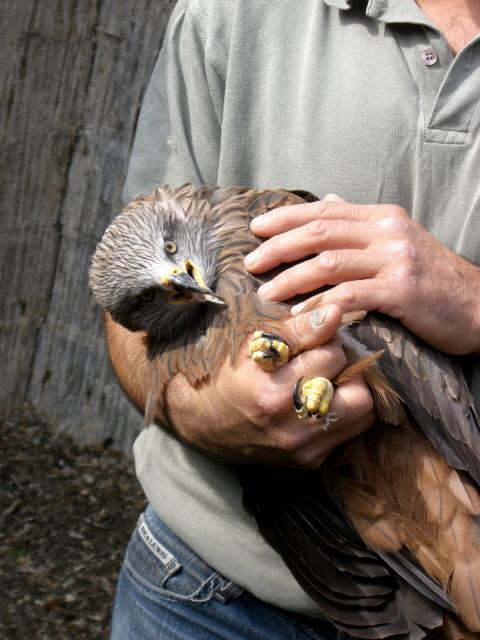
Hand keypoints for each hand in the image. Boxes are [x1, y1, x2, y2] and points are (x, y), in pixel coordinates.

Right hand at [166, 304, 373, 467]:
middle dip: (347, 372)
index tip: (312, 342)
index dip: (326, 342)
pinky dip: (339, 414)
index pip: (333, 356)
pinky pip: (347, 433)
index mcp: (274, 393)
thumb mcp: (253, 342)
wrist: (201, 421)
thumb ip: (297, 328)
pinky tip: (317, 404)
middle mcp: (291, 427)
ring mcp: (302, 449)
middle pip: (360, 392)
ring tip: (326, 382)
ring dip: (350, 394)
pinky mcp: (308, 462)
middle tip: (326, 364)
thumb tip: (334, 313)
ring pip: (362, 415)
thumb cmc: (227, 372)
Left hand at [245, 197, 479, 353]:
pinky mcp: (402, 289)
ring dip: (292, 277)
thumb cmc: (433, 278)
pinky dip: (321, 303)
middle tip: (251, 262)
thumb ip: (361, 223)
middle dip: (279, 246)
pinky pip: (350, 294)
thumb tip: (327, 200)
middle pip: (320, 232)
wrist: (479, 305)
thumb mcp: (399, 240)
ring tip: (266, 292)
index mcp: (383, 217)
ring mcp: (395, 259)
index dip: (286, 218)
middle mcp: (387, 231)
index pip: (325, 210)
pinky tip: (300, 314)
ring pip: (329, 261)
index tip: (256, 229)